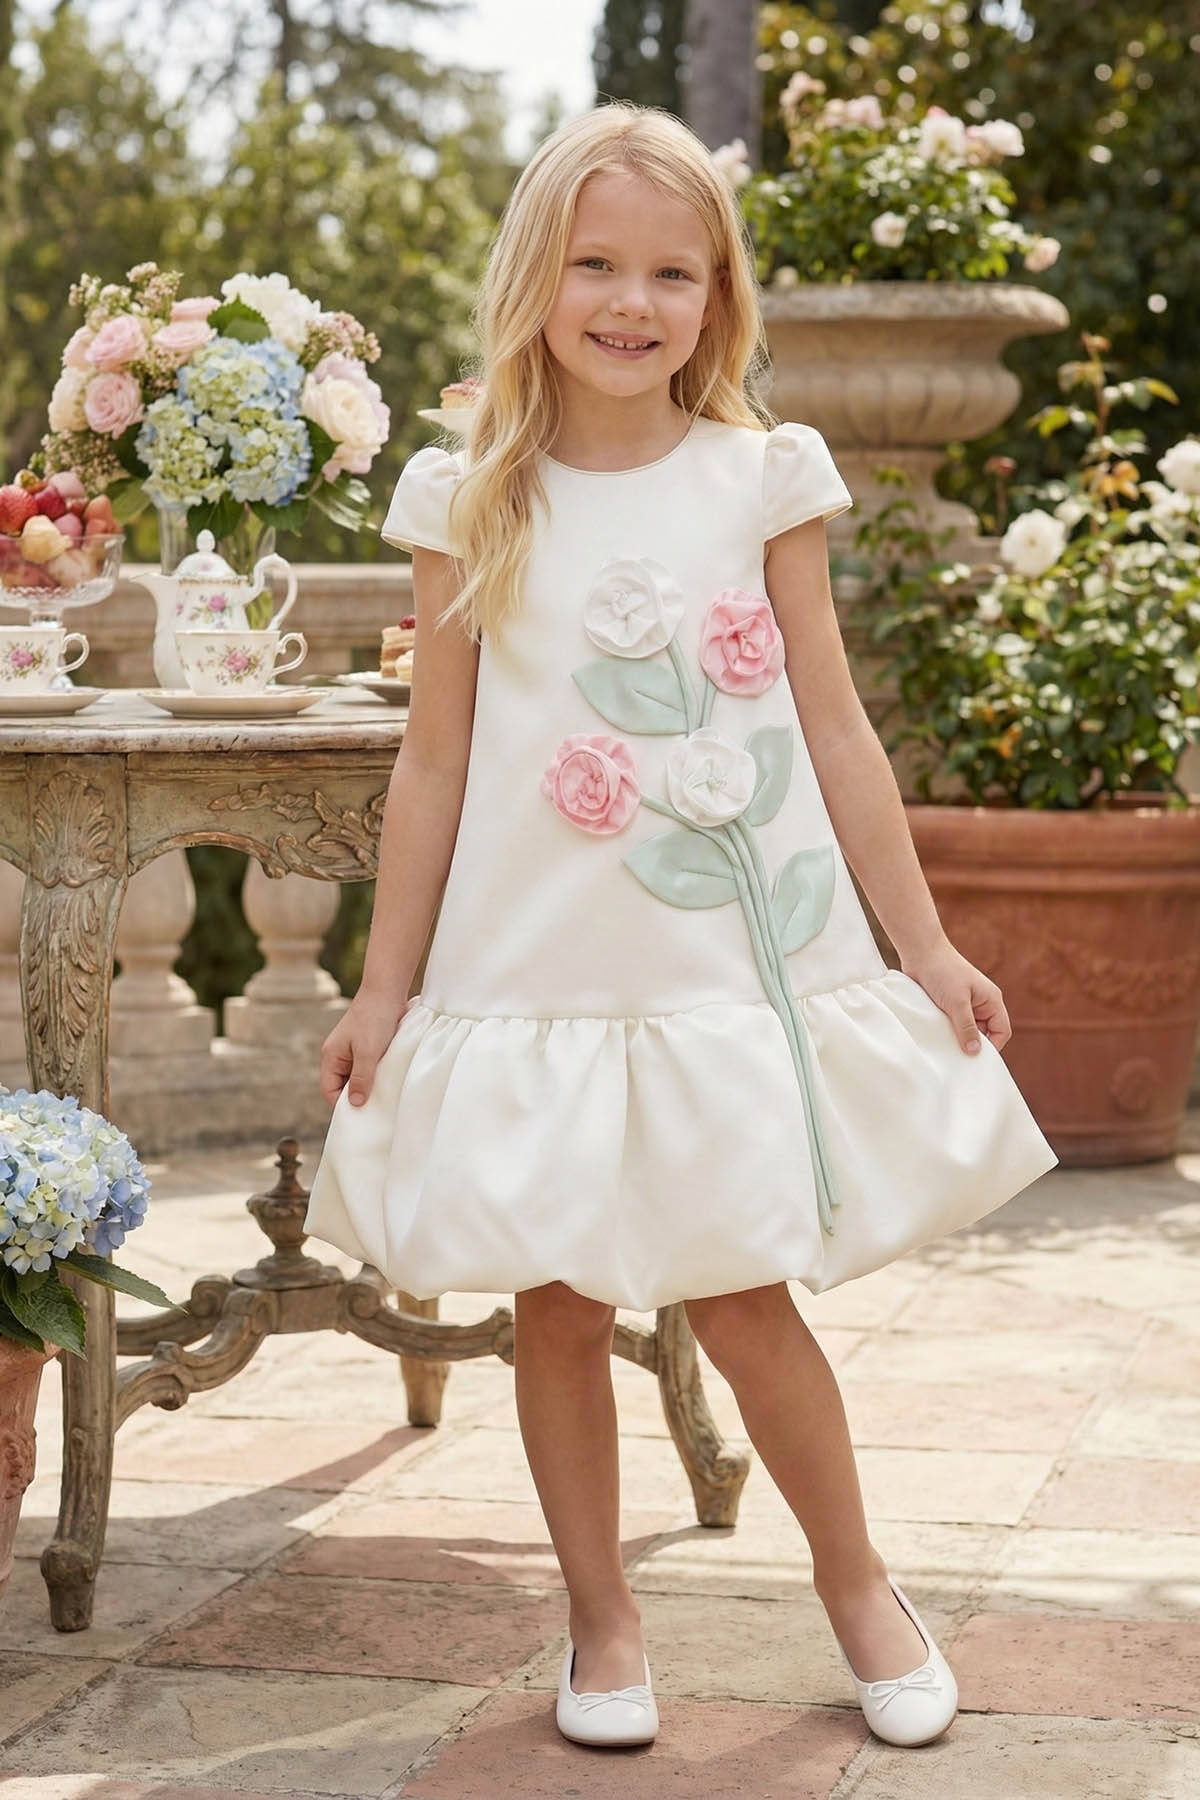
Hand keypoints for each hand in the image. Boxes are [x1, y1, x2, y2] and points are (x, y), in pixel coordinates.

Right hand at [319, 989, 406, 1107]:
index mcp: (331, 1057)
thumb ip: (361, 1078)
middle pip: (342, 1086)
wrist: (387, 991)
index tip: (360, 1117)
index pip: (329, 1090)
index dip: (342, 1105)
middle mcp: (339, 1056)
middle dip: (356, 1097)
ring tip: (383, 1097)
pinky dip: (376, 1076)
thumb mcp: (368, 1052)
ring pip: (357, 1078)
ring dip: (368, 1086)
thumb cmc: (374, 1019)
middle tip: (374, 1110)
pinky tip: (388, 1082)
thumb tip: (355, 1104)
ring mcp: (353, 1052)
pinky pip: (368, 1069)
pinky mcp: (368, 1048)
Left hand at [900, 938, 1010, 1055]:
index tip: (974, 1058)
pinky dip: (947, 1031)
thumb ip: (967, 1027)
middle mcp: (981, 1003)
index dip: (992, 1046)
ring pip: (967, 1030)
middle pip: (985, 1033)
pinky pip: (953, 1024)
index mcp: (991, 1000)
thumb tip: (975, 1052)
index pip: (1002, 1031)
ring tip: (946, 1045)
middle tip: (958, 1057)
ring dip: (958, 1037)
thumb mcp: (957, 1002)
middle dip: (973, 1044)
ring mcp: (965, 1004)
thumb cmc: (943, 972)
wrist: (920, 952)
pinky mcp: (949, 1005)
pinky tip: (938, 1037)